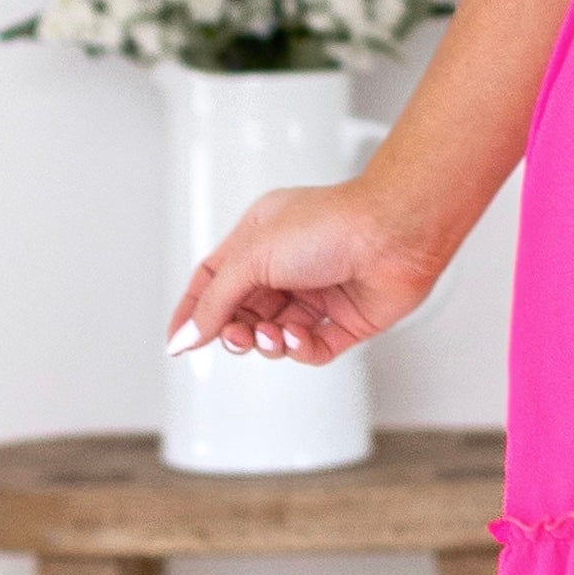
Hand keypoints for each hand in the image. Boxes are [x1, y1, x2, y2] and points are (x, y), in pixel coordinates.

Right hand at [166, 183, 446, 367]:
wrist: (395, 234)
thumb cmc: (331, 225)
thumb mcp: (253, 256)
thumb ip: (215, 301)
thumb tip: (185, 337)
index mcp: (259, 237)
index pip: (213, 279)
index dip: (193, 311)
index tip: (178, 343)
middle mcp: (287, 265)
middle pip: (241, 311)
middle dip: (232, 330)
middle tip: (235, 336)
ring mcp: (317, 293)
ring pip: (273, 334)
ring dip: (265, 341)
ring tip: (270, 334)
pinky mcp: (345, 320)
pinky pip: (310, 348)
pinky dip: (299, 349)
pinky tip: (298, 338)